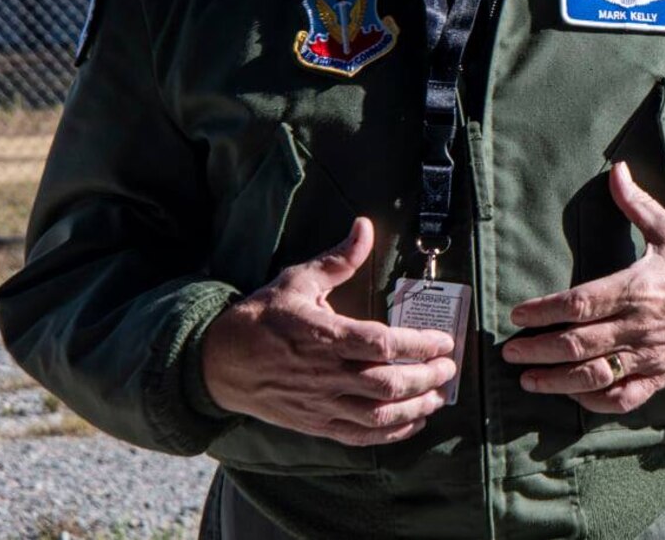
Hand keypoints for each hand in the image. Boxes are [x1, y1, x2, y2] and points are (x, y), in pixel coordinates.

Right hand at [200, 217, 458, 445]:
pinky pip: (357, 437)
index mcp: (323, 337)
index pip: (381, 344)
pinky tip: (411, 423)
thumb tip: (365, 226)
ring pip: (375, 416)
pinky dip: (389, 435)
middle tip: (448, 368)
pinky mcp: (313, 423)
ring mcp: (319, 404)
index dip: (418, 345)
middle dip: (425, 379)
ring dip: (413, 409)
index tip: (444, 341)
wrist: (216, 364)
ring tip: (438, 397)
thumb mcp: (296, 282)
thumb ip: (337, 259)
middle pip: (385, 384)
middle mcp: (324, 374)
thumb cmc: (260, 318)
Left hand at [503, 161, 664, 413]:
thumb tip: (616, 169)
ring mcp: (650, 356)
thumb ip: (636, 203)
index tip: (518, 315)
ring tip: (528, 379)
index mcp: (638, 288)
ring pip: (593, 377)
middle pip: (577, 344)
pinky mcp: (661, 377)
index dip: (543, 311)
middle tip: (510, 351)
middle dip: (537, 350)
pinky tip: (575, 397)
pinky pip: (623, 398)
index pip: (579, 303)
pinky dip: (595, 402)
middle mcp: (640, 326)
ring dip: (555, 381)